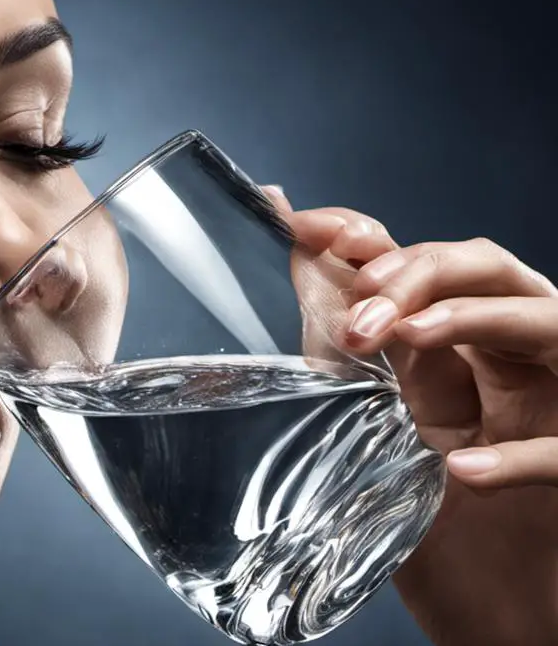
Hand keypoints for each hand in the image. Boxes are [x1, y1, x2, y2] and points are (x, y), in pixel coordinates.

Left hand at [264, 185, 557, 645]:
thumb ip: (346, 350)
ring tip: (398, 338)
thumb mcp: (377, 428)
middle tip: (355, 309)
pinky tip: (463, 471)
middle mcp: (514, 363)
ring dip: (469, 319)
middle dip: (417, 271)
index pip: (428, 263)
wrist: (496, 620)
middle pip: (489, 269)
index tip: (303, 226)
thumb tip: (300, 259)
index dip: (374, 236)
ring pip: (547, 322)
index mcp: (461, 349)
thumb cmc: (437, 526)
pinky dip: (522, 455)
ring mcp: (556, 408)